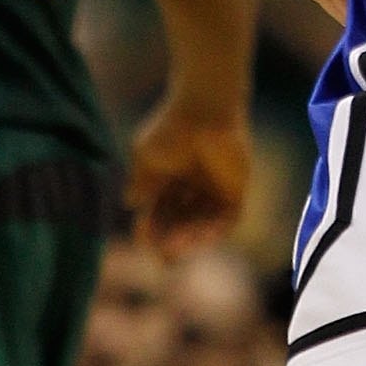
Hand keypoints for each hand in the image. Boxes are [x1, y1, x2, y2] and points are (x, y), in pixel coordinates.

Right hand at [125, 92, 251, 252]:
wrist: (205, 109)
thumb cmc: (171, 129)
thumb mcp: (146, 157)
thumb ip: (141, 182)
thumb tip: (130, 204)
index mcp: (170, 178)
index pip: (160, 212)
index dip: (151, 228)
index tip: (142, 238)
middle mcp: (193, 187)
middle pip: (181, 222)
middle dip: (170, 240)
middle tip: (161, 255)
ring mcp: (215, 189)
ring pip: (203, 224)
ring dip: (190, 239)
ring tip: (176, 248)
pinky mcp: (236, 190)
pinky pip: (228, 219)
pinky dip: (215, 231)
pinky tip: (200, 238)